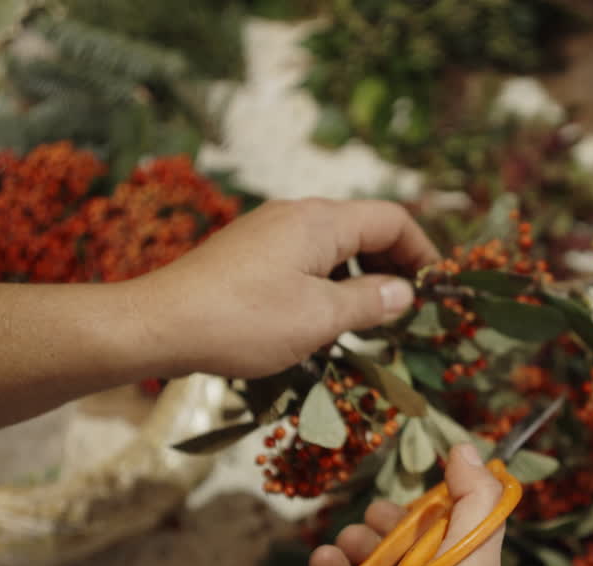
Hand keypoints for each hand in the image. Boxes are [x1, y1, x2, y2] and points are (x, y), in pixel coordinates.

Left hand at [133, 198, 438, 378]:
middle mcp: (296, 214)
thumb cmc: (242, 321)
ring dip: (359, 277)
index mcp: (320, 220)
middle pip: (364, 227)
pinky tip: (323, 319)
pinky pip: (305, 258)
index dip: (422, 252)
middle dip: (393, 264)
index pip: (392, 219)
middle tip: (406, 309)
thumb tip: (403, 293)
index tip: (434, 289)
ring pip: (333, 245)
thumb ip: (369, 301)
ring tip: (368, 320)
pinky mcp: (248, 253)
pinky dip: (328, 281)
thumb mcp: (319, 318)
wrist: (158, 324)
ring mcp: (268, 231)